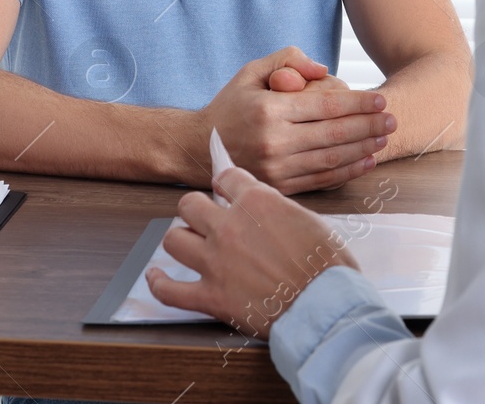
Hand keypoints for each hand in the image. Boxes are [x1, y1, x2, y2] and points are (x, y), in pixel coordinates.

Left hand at [147, 166, 357, 338]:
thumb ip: (278, 210)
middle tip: (205, 219)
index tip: (225, 190)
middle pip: (190, 204)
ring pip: (174, 239)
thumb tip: (265, 211)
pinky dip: (159, 283)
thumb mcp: (310, 220)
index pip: (226, 178)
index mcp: (257, 202)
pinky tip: (157, 276)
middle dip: (197, 209)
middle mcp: (229, 226)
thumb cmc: (327, 267)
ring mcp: (216, 262)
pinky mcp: (210, 297)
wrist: (326, 307)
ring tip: (188, 244)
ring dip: (180, 240)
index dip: (225, 184)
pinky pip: (170, 290)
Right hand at [197, 46, 395, 194]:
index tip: (381, 99)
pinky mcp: (278, 187)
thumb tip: (323, 68)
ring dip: (364, 149)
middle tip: (393, 119)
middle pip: (335, 134)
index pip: (325, 106)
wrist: (197, 149)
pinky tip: (365, 161)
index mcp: (269, 110)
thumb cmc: (230, 106)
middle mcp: (274, 142)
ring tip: (384, 139)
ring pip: (332, 159)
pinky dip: (347, 171)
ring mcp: (276, 169)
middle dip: (369, 126)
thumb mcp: (251, 72)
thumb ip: (287, 60)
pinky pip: (321, 179)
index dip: (358, 103)